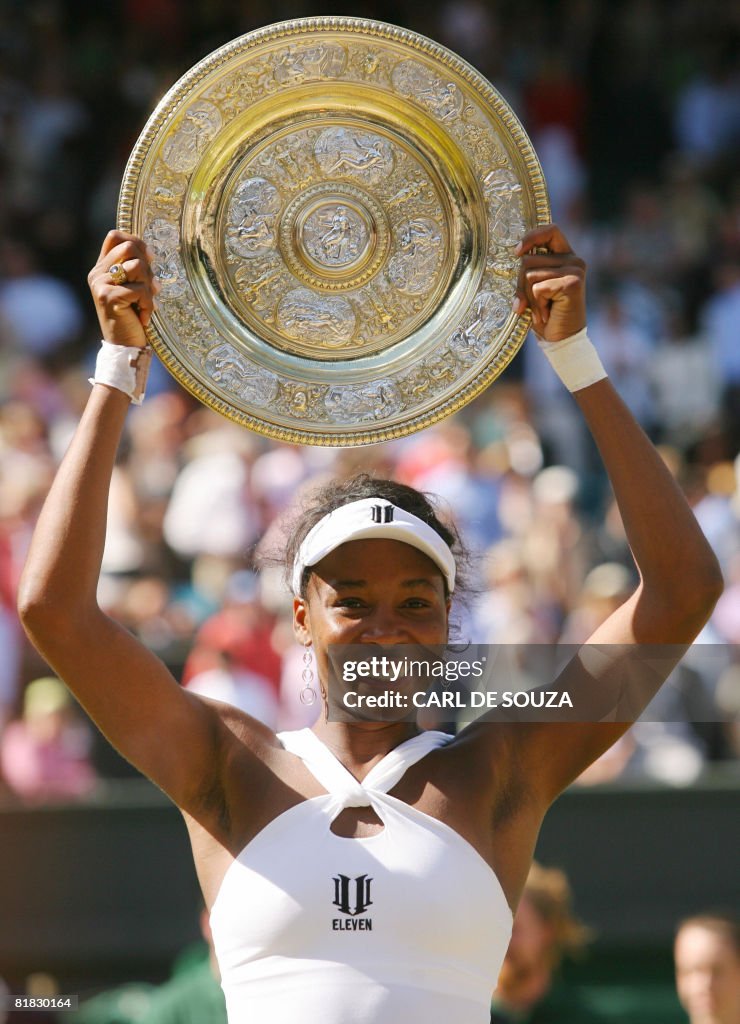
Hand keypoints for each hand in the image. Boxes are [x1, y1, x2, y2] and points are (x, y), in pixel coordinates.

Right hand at [87, 230, 159, 347]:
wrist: (125, 347)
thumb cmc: (133, 317)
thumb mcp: (134, 289)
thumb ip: (135, 270)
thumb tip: (150, 253)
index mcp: (102, 267)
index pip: (115, 235)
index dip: (136, 241)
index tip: (149, 258)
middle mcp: (97, 273)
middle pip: (129, 247)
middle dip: (147, 266)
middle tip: (151, 287)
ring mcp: (100, 284)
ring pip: (137, 266)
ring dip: (149, 287)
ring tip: (147, 303)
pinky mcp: (108, 297)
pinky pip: (139, 290)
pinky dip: (149, 305)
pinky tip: (144, 317)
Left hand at [513, 224, 585, 341]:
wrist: (561, 340)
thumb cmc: (545, 314)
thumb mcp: (534, 288)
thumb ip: (530, 270)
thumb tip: (517, 255)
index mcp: (565, 256)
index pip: (551, 230)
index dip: (532, 237)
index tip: (517, 252)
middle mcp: (574, 260)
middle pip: (529, 260)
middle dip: (521, 284)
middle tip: (530, 304)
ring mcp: (575, 270)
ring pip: (530, 274)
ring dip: (528, 297)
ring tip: (541, 310)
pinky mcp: (572, 282)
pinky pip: (538, 288)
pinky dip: (536, 304)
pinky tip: (546, 314)